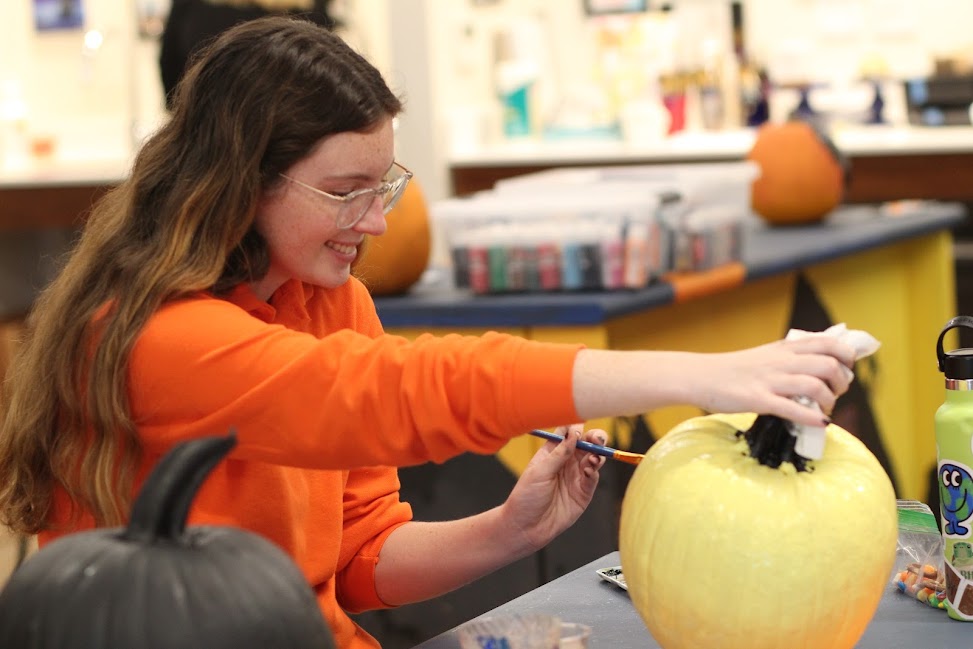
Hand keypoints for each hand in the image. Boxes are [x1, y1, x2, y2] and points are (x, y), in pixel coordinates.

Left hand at [499, 424, 606, 552]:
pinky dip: (594, 473)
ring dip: (597, 455)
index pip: (568, 433)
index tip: (579, 428)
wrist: (526, 527)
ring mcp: (576, 477)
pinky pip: (593, 478)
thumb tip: (573, 433)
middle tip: (597, 440)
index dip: (575, 428)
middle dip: (594, 439)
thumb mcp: (539, 471)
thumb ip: (559, 453)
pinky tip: (589, 471)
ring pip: (593, 459)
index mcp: (552, 452)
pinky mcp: (583, 493)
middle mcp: (566, 462)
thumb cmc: (526, 497)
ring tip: (594, 457)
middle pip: (586, 444)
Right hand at [694, 336, 856, 424]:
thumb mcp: (766, 355)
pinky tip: (819, 424)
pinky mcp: (758, 400)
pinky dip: (812, 418)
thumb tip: (821, 364)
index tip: (846, 370)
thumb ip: (791, 357)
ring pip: (815, 386)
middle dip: (841, 383)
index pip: (830, 343)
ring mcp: (770, 380)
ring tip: (824, 410)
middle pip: (829, 365)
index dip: (847, 357)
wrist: (699, 376)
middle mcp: (781, 361)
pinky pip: (792, 409)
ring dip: (829, 401)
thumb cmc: (733, 369)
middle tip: (835, 394)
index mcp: (785, 348)